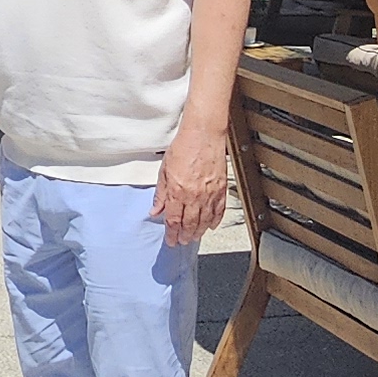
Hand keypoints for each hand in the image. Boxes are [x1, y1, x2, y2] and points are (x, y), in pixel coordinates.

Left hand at [154, 121, 226, 245]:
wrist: (203, 134)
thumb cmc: (184, 147)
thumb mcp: (164, 170)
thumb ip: (160, 193)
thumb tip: (155, 210)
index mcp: (177, 192)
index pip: (173, 220)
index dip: (171, 233)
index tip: (171, 240)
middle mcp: (194, 196)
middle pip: (189, 224)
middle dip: (184, 236)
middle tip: (182, 242)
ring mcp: (209, 194)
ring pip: (204, 221)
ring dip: (198, 232)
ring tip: (194, 237)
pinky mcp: (221, 189)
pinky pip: (219, 210)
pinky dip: (215, 220)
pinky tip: (211, 225)